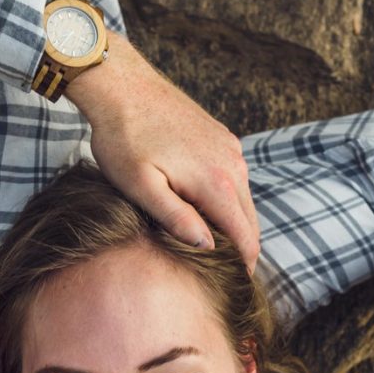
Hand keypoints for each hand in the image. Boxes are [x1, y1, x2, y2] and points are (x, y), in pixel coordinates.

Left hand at [70, 37, 258, 267]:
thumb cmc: (123, 138)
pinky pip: (236, 182)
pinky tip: (203, 213)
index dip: (243, 268)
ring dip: (233, 228)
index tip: (232, 288)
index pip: (246, 239)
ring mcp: (231, 149)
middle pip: (251, 224)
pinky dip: (228, 203)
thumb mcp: (142, 186)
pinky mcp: (223, 139)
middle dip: (241, 252)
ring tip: (209, 249)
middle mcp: (233, 165)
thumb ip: (176, 218)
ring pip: (245, 203)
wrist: (122, 84)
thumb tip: (208, 247)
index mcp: (217, 182)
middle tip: (221, 276)